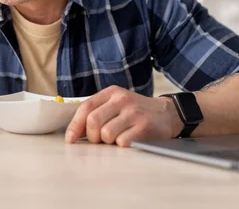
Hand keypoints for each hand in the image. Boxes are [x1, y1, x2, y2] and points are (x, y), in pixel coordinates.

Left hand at [65, 86, 183, 146]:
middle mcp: (122, 99)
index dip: (75, 125)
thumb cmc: (136, 112)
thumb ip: (97, 113)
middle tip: (100, 140)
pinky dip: (122, 145)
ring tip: (118, 138)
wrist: (167, 114)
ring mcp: (133, 112)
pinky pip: (122, 142)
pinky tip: (130, 140)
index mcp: (112, 92)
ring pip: (106, 134)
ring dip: (109, 142)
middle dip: (92, 136)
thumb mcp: (116, 104)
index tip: (70, 139)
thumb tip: (73, 133)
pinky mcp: (144, 127)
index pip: (86, 107)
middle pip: (93, 122)